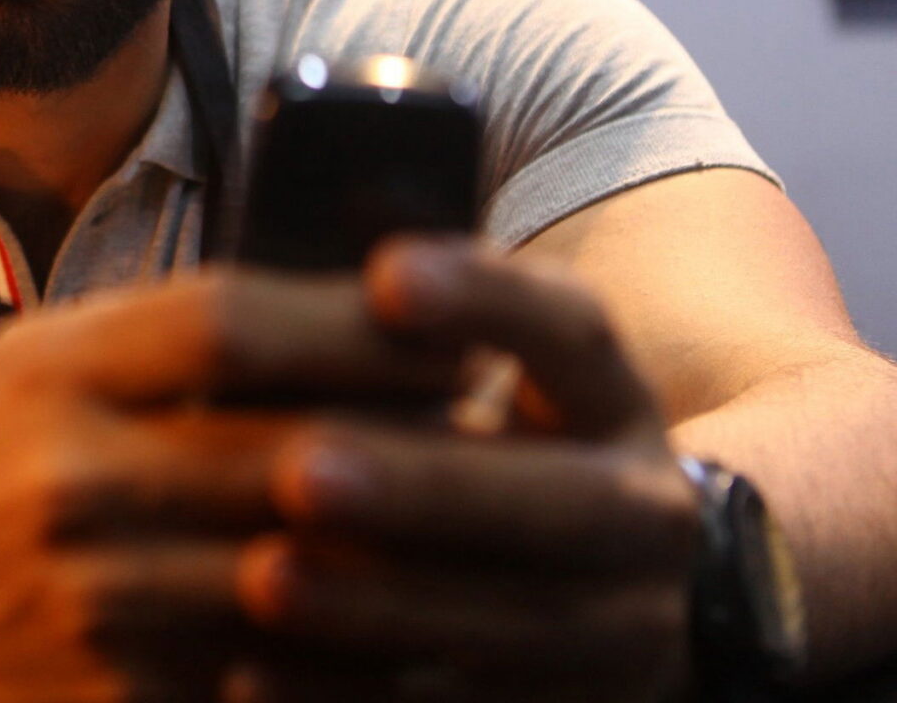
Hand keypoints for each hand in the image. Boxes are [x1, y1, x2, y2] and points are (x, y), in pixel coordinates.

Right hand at [0, 271, 459, 702]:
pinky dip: (360, 657)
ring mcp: (93, 607)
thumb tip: (375, 307)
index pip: (234, 322)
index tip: (460, 328)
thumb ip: (177, 334)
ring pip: (309, 578)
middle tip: (514, 440)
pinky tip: (422, 634)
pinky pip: (278, 681)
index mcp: (51, 373)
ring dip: (419, 560)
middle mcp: (67, 483)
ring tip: (501, 537)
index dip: (364, 322)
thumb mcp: (47, 364)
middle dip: (423, 447)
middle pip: (293, 450)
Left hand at [230, 236, 702, 701]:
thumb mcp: (490, 377)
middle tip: (296, 468)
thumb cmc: (494, 449)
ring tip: (263, 580)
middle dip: (421, 487)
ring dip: (381, 608)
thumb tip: (299, 241)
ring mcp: (626, 633)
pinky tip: (251, 679)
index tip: (383, 271)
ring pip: (511, 627)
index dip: (485, 296)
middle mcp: (645, 516)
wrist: (626, 592)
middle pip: (551, 502)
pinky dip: (357, 698)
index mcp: (614, 400)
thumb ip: (411, 330)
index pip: (574, 330)